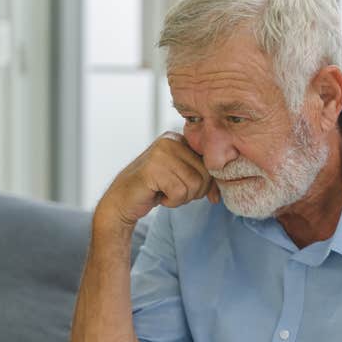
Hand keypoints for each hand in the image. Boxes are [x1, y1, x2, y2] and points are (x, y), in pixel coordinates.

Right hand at [96, 131, 220, 227]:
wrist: (122, 200)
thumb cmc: (155, 189)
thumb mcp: (182, 177)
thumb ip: (202, 178)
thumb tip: (219, 194)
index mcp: (179, 139)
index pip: (209, 162)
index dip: (209, 183)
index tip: (203, 194)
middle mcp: (170, 141)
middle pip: (204, 174)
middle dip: (194, 192)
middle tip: (175, 193)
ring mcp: (160, 153)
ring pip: (194, 184)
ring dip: (182, 198)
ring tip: (166, 193)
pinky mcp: (152, 169)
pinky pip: (179, 192)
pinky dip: (171, 202)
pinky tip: (158, 196)